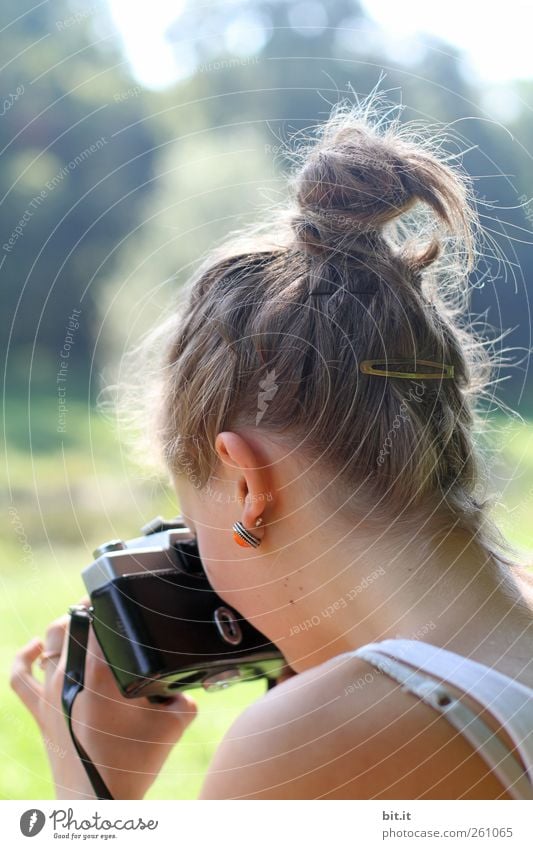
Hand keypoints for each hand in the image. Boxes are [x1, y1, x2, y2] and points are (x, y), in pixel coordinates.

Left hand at [10, 598, 197, 798]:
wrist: (99, 804)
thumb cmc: (133, 765)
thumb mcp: (174, 724)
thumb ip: (186, 695)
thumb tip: (186, 680)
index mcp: (99, 677)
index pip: (98, 621)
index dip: (109, 602)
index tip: (120, 596)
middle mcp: (68, 680)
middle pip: (69, 624)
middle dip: (87, 611)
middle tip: (106, 612)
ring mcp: (49, 696)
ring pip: (47, 643)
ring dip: (63, 628)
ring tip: (81, 625)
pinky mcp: (39, 712)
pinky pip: (20, 676)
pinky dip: (26, 656)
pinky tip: (39, 647)